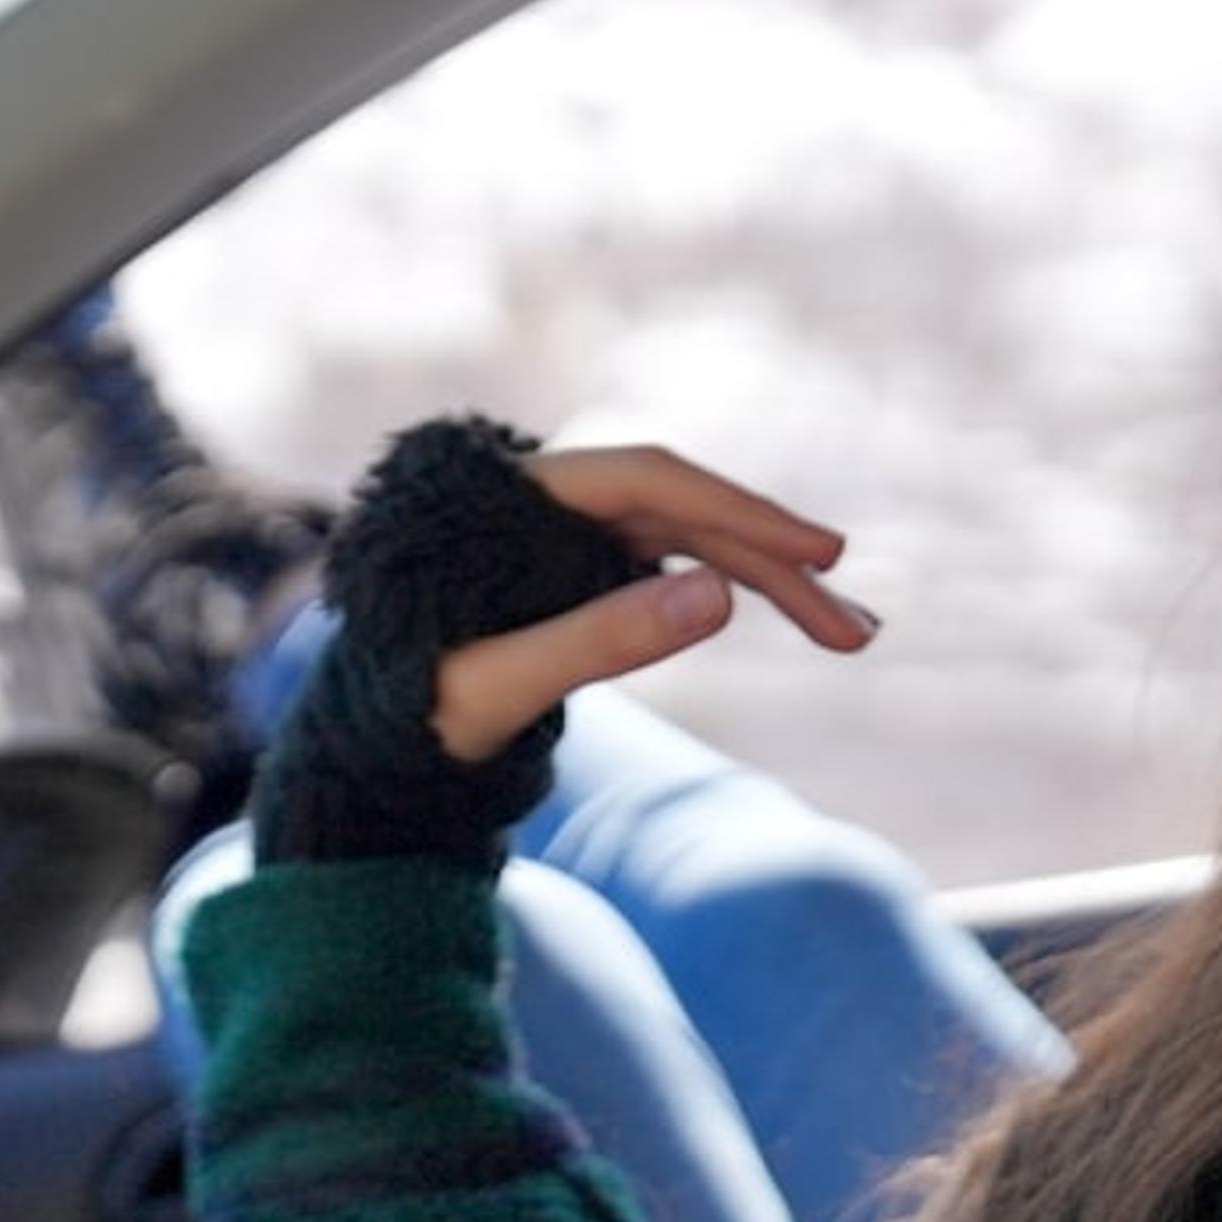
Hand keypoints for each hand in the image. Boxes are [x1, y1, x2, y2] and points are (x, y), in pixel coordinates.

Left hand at [428, 446, 877, 760]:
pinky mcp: (592, 575)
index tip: (824, 553)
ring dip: (776, 584)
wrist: (364, 740)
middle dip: (779, 566)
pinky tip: (800, 614)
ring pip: (696, 545)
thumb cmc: (409, 707)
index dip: (744, 511)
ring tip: (853, 635)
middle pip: (689, 515)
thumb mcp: (496, 685)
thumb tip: (721, 598)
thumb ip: (599, 641)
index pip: (653, 480)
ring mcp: (578, 539)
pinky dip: (739, 594)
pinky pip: (681, 572)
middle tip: (857, 631)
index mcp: (515, 497)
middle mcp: (555, 504)